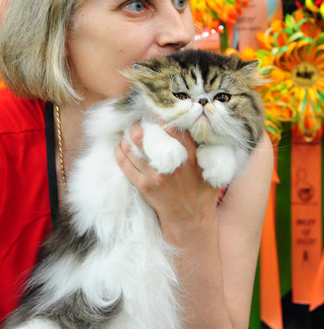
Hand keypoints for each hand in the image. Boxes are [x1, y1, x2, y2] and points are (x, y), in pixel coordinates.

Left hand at [114, 121, 220, 243]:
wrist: (190, 219)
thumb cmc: (201, 193)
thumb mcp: (209, 169)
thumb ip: (204, 150)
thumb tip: (200, 128)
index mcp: (189, 157)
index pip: (174, 131)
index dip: (161, 117)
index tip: (153, 108)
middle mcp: (171, 164)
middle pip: (148, 138)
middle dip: (138, 126)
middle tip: (135, 121)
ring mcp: (155, 175)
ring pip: (134, 149)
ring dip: (127, 137)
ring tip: (126, 132)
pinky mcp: (144, 186)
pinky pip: (126, 166)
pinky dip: (120, 154)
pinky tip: (119, 147)